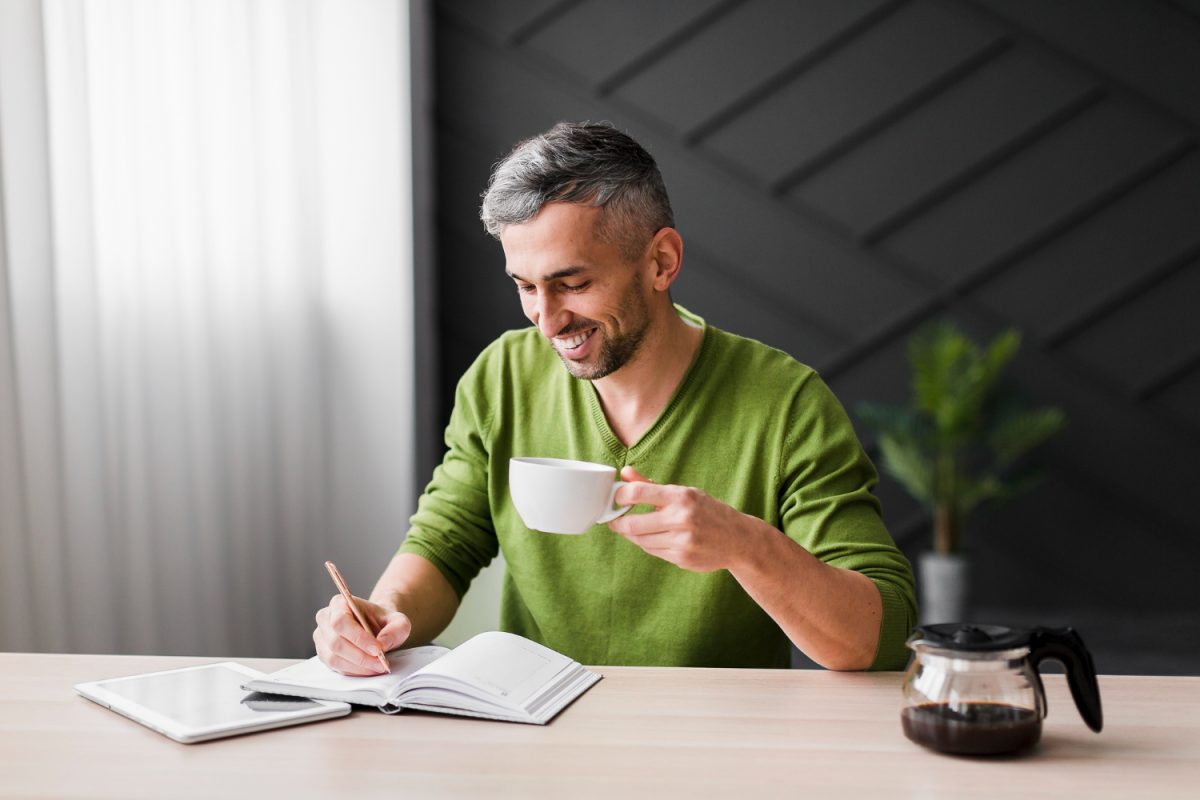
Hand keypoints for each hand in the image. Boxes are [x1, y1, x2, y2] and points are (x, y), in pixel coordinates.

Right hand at [313, 594, 411, 675]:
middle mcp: (325, 619)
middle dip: (360, 656)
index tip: (377, 649)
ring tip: (377, 667)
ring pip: (333, 658)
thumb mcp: (398, 621)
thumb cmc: (383, 622)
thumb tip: (382, 644)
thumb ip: (395, 629)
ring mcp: (321, 638)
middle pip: (335, 642)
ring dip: (357, 666)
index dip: (358, 637)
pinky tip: (367, 668)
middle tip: (380, 663)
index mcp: (339, 603)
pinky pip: (335, 667)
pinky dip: (353, 671)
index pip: (341, 621)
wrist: (376, 628)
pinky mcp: (323, 654)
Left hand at [607, 466, 757, 572]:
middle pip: (633, 524)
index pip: (638, 493)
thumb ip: (651, 485)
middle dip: (617, 523)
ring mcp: (682, 541)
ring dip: (632, 535)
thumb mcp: (685, 493)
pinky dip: (647, 544)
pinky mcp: (682, 558)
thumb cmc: (708, 511)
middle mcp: (682, 518)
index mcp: (682, 496)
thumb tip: (625, 473)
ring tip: (632, 528)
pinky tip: (652, 538)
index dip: (620, 496)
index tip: (615, 498)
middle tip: (612, 520)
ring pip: (641, 540)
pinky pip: (653, 552)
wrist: (739, 540)